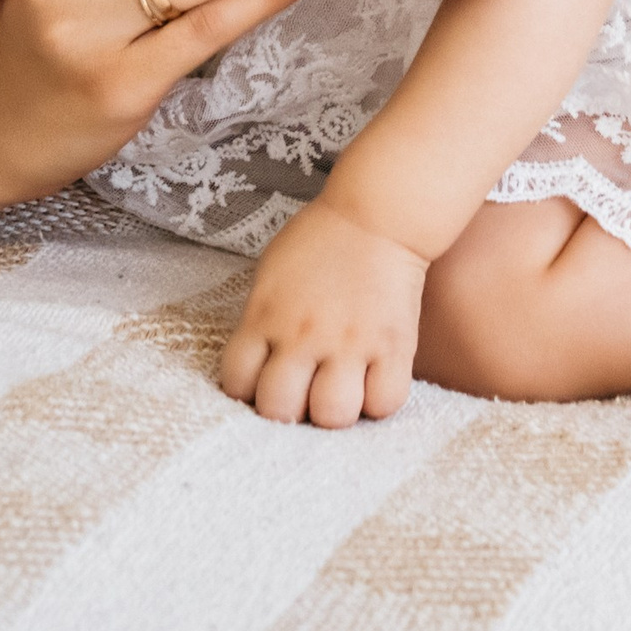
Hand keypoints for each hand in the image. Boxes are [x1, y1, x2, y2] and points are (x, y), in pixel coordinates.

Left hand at [220, 194, 427, 426]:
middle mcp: (303, 334)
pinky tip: (373, 383)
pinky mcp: (393, 347)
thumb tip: (257, 369)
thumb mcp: (272, 275)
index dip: (247, 391)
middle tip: (301, 396)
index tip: (262, 385)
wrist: (377, 216)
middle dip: (287, 412)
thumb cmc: (319, 241)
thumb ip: (261, 321)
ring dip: (333, 412)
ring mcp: (350, 343)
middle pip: (279, 409)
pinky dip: (378, 402)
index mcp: (266, 314)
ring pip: (332, 415)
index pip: (237, 381)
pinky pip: (384, 403)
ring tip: (338, 392)